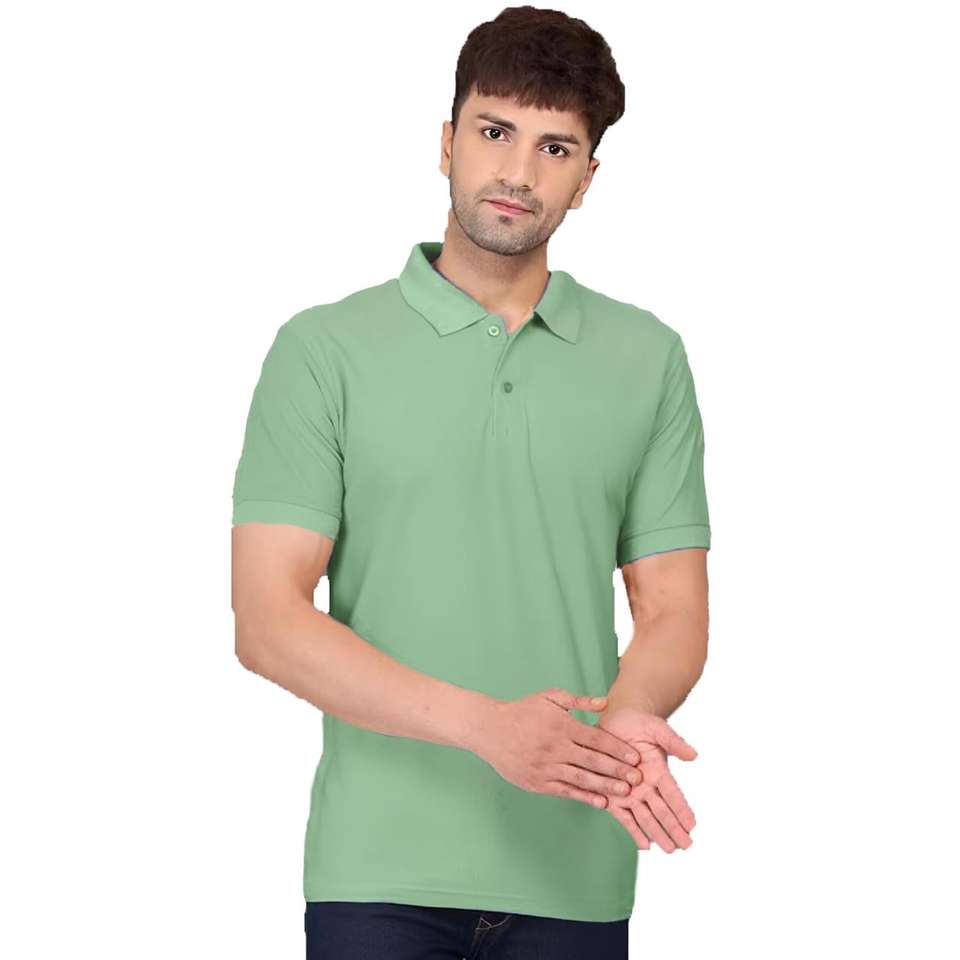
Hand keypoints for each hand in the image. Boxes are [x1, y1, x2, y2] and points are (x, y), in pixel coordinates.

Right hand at [473, 688, 644, 808]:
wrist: (489, 729)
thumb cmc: (523, 711)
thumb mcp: (550, 697)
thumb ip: (579, 701)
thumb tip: (605, 703)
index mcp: (561, 726)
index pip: (596, 739)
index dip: (618, 749)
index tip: (635, 757)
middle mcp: (555, 748)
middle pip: (593, 761)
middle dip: (618, 770)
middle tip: (638, 778)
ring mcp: (545, 767)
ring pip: (582, 778)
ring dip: (605, 786)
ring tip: (625, 792)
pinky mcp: (536, 782)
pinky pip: (565, 791)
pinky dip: (584, 796)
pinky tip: (600, 801)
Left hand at [597, 706, 697, 852]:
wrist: (614, 719)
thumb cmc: (639, 723)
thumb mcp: (658, 729)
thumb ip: (674, 742)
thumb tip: (693, 755)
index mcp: (658, 771)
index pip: (672, 794)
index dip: (681, 809)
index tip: (692, 825)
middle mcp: (646, 785)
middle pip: (661, 810)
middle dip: (673, 828)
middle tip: (685, 845)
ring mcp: (630, 791)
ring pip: (645, 816)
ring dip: (657, 833)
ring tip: (669, 849)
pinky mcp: (612, 792)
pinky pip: (623, 814)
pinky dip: (633, 829)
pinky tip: (644, 845)